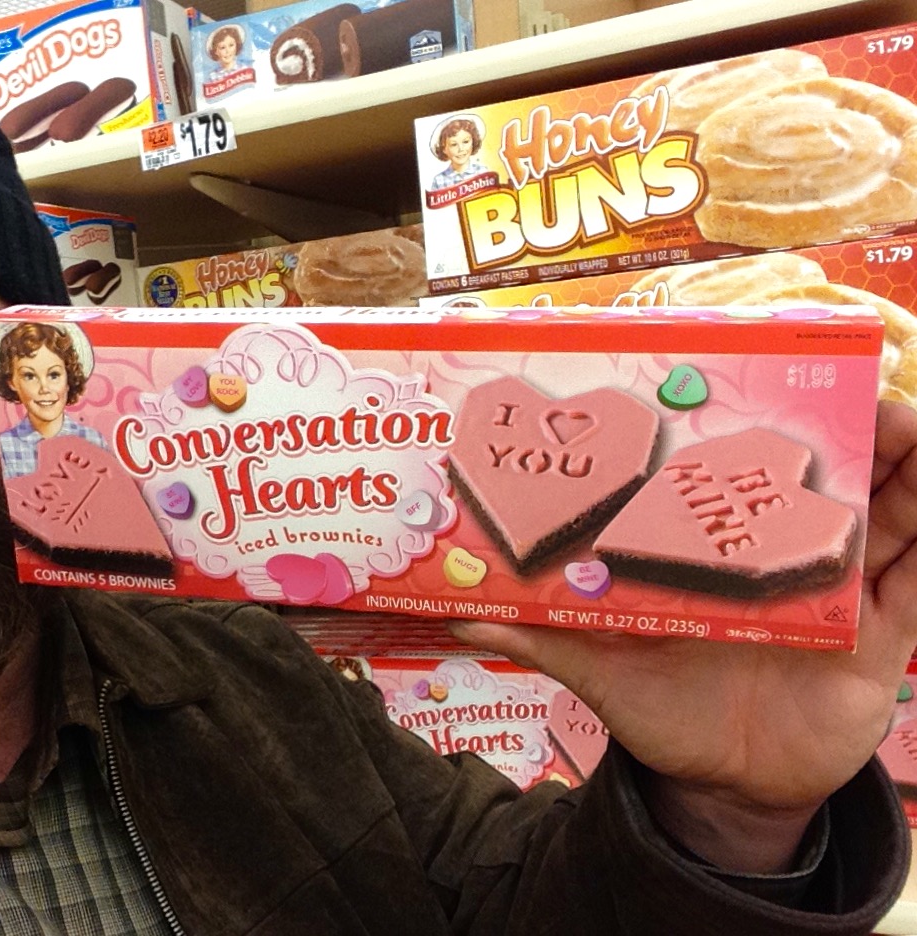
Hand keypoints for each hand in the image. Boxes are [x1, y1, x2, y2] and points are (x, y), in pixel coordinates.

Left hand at [451, 401, 916, 871]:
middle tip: (860, 389)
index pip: (743, 477)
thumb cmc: (662, 716)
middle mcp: (781, 560)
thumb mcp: (602, 671)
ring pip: (888, 519)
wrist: (725, 788)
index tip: (772, 377)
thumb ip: (543, 637)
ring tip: (910, 426)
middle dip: (850, 432)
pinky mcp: (879, 639)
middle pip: (827, 481)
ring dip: (906, 471)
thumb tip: (463, 611)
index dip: (762, 427)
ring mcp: (837, 594)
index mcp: (718, 553)